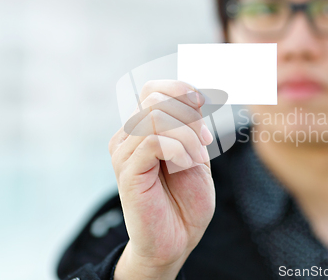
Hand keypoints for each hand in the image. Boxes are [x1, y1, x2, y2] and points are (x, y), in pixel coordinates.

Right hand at [108, 80, 215, 279]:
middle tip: (203, 142)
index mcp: (143, 130)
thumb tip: (193, 96)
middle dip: (189, 116)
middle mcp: (128, 136)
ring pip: (157, 117)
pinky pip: (155, 142)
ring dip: (188, 136)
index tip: (203, 103)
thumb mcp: (195, 153)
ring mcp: (124, 152)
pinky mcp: (127, 171)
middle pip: (155, 98)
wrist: (177, 238)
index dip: (180, 89)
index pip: (153, 90)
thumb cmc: (186, 199)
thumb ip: (189, 126)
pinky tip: (186, 166)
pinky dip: (180, 150)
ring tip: (195, 160)